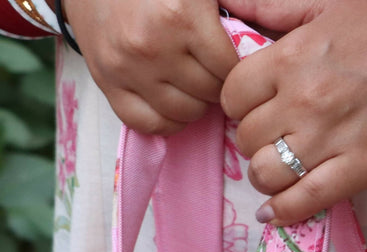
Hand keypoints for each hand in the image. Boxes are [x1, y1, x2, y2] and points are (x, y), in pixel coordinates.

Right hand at [63, 0, 237, 135]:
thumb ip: (230, 9)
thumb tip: (259, 47)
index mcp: (181, 16)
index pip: (229, 68)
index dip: (235, 68)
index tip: (231, 62)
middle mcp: (154, 46)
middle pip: (208, 93)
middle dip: (216, 86)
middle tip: (211, 74)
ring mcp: (128, 69)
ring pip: (183, 114)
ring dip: (194, 105)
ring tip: (192, 86)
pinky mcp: (107, 84)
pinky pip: (148, 125)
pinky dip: (166, 122)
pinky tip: (171, 105)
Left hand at [220, 0, 366, 224]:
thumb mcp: (328, 1)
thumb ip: (275, 6)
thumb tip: (229, 4)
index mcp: (291, 57)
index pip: (233, 95)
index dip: (241, 105)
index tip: (259, 107)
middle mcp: (303, 100)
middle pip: (247, 138)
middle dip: (256, 140)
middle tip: (276, 138)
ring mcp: (329, 139)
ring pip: (266, 174)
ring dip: (267, 176)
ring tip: (280, 171)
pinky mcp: (358, 170)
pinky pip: (303, 200)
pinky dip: (283, 212)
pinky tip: (275, 215)